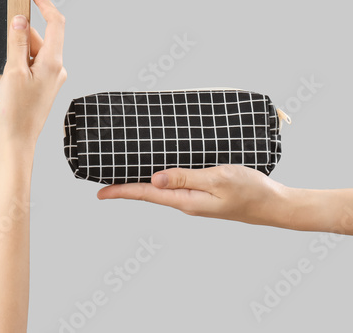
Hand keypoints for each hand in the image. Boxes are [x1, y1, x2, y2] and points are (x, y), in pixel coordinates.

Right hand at [0, 0, 66, 147]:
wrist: (17, 141)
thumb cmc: (15, 110)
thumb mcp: (12, 71)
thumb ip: (18, 42)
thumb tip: (21, 19)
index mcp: (53, 62)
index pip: (55, 22)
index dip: (44, 2)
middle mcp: (58, 68)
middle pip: (42, 37)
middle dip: (22, 34)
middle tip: (4, 36)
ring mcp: (52, 78)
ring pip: (35, 51)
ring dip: (19, 51)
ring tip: (5, 71)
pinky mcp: (44, 85)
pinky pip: (33, 63)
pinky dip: (21, 61)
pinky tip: (9, 75)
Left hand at [97, 164, 288, 227]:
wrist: (276, 204)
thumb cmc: (250, 190)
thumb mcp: (217, 179)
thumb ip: (185, 178)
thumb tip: (153, 179)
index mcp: (186, 201)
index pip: (146, 194)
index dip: (121, 191)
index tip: (99, 192)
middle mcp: (186, 202)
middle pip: (149, 193)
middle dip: (126, 186)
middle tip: (103, 180)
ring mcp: (195, 199)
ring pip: (161, 189)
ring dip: (142, 182)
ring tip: (123, 173)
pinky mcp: (203, 193)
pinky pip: (176, 184)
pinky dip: (161, 177)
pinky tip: (158, 170)